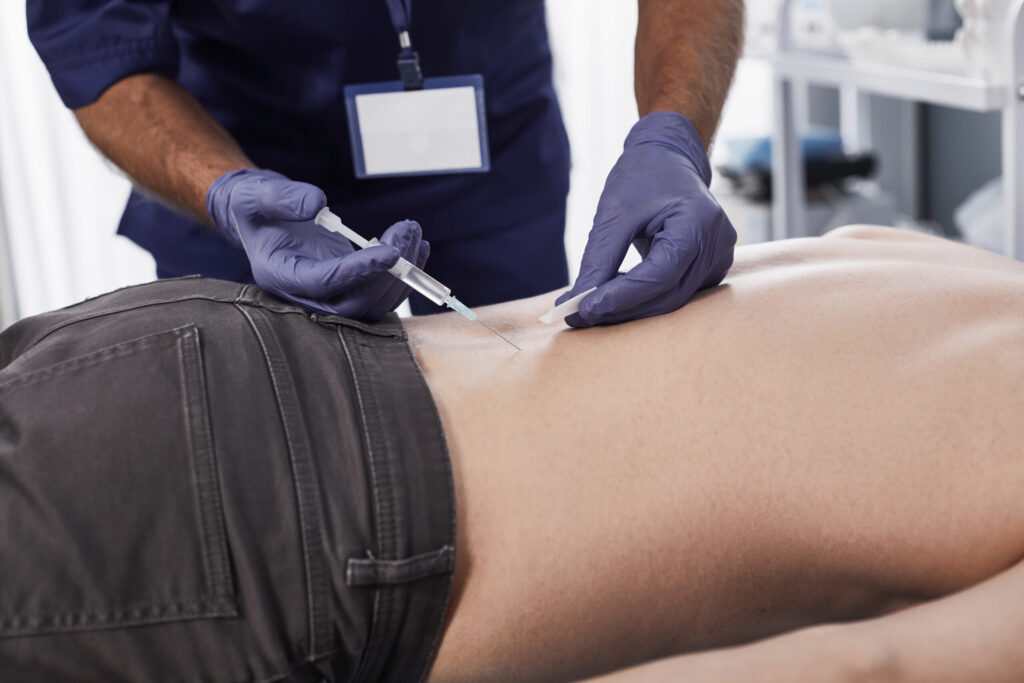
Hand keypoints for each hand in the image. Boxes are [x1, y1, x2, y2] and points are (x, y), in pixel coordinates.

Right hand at [207, 169, 428, 319]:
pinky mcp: (347, 287)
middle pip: (356, 302)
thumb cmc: (254, 206)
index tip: (389, 251)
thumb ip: (282, 198)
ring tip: (413, 232)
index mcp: (280, 275)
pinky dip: (404, 275)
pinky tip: (416, 247)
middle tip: (407, 231)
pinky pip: (380, 294)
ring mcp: (329, 294)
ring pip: (373, 303)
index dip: (359, 271)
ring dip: (402, 273)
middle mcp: (306, 293)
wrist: (260, 217)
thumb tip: (317, 203)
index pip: (325, 283)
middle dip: (389, 272)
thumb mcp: (256, 194)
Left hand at [558, 112, 735, 326]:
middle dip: (622, 308)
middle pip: (667, 294)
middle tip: (579, 316)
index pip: (660, 275)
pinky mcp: (709, 268)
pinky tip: (615, 294)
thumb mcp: (615, 212)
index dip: (623, 296)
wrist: (670, 158)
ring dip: (630, 308)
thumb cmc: (643, 177)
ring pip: (671, 300)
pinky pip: (675, 293)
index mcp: (698, 222)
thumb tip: (576, 303)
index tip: (585, 310)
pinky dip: (644, 298)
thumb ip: (599, 260)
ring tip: (591, 306)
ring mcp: (718, 259)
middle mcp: (716, 245)